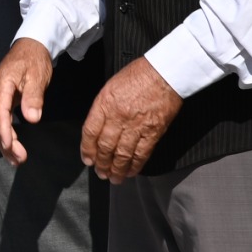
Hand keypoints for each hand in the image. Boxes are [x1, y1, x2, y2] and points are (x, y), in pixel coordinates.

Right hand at [0, 39, 54, 164]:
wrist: (30, 46)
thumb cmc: (34, 60)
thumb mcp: (37, 76)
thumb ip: (34, 97)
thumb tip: (31, 118)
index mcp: (1, 85)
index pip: (0, 111)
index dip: (4, 130)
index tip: (10, 146)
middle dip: (5, 143)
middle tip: (19, 159)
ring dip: (4, 142)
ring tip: (16, 159)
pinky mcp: (1, 99)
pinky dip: (4, 134)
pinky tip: (11, 145)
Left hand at [80, 58, 183, 183]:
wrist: (164, 73)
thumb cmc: (137, 76)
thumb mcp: (110, 87)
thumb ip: (102, 108)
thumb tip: (98, 128)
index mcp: (104, 104)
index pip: (90, 132)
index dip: (87, 149)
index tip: (87, 160)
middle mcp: (118, 117)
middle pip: (106, 146)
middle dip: (102, 163)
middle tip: (100, 173)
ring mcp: (136, 125)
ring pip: (122, 153)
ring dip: (117, 169)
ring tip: (114, 178)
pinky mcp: (153, 132)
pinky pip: (142, 153)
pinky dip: (135, 165)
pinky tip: (131, 172)